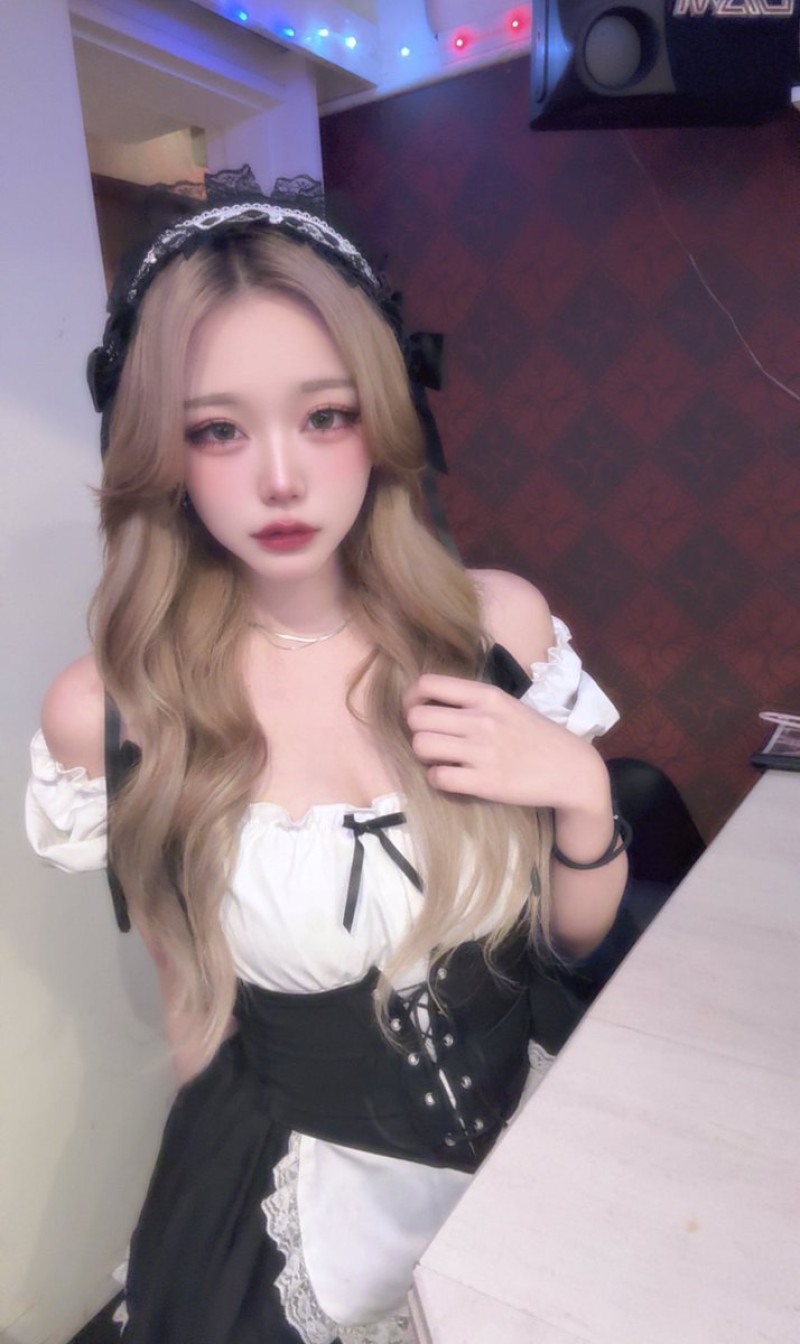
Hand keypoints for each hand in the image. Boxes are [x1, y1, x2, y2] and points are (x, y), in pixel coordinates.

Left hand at [403, 674, 608, 813]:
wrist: (572, 770)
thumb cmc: (536, 737)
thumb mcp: (507, 707)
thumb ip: (472, 702)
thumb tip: (429, 703)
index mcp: (487, 696)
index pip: (428, 684)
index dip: (411, 699)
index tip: (416, 711)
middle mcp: (482, 720)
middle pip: (416, 718)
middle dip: (416, 730)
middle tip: (430, 739)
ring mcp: (483, 751)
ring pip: (421, 746)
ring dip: (424, 755)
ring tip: (440, 759)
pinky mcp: (485, 782)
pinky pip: (437, 777)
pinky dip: (438, 779)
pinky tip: (452, 777)